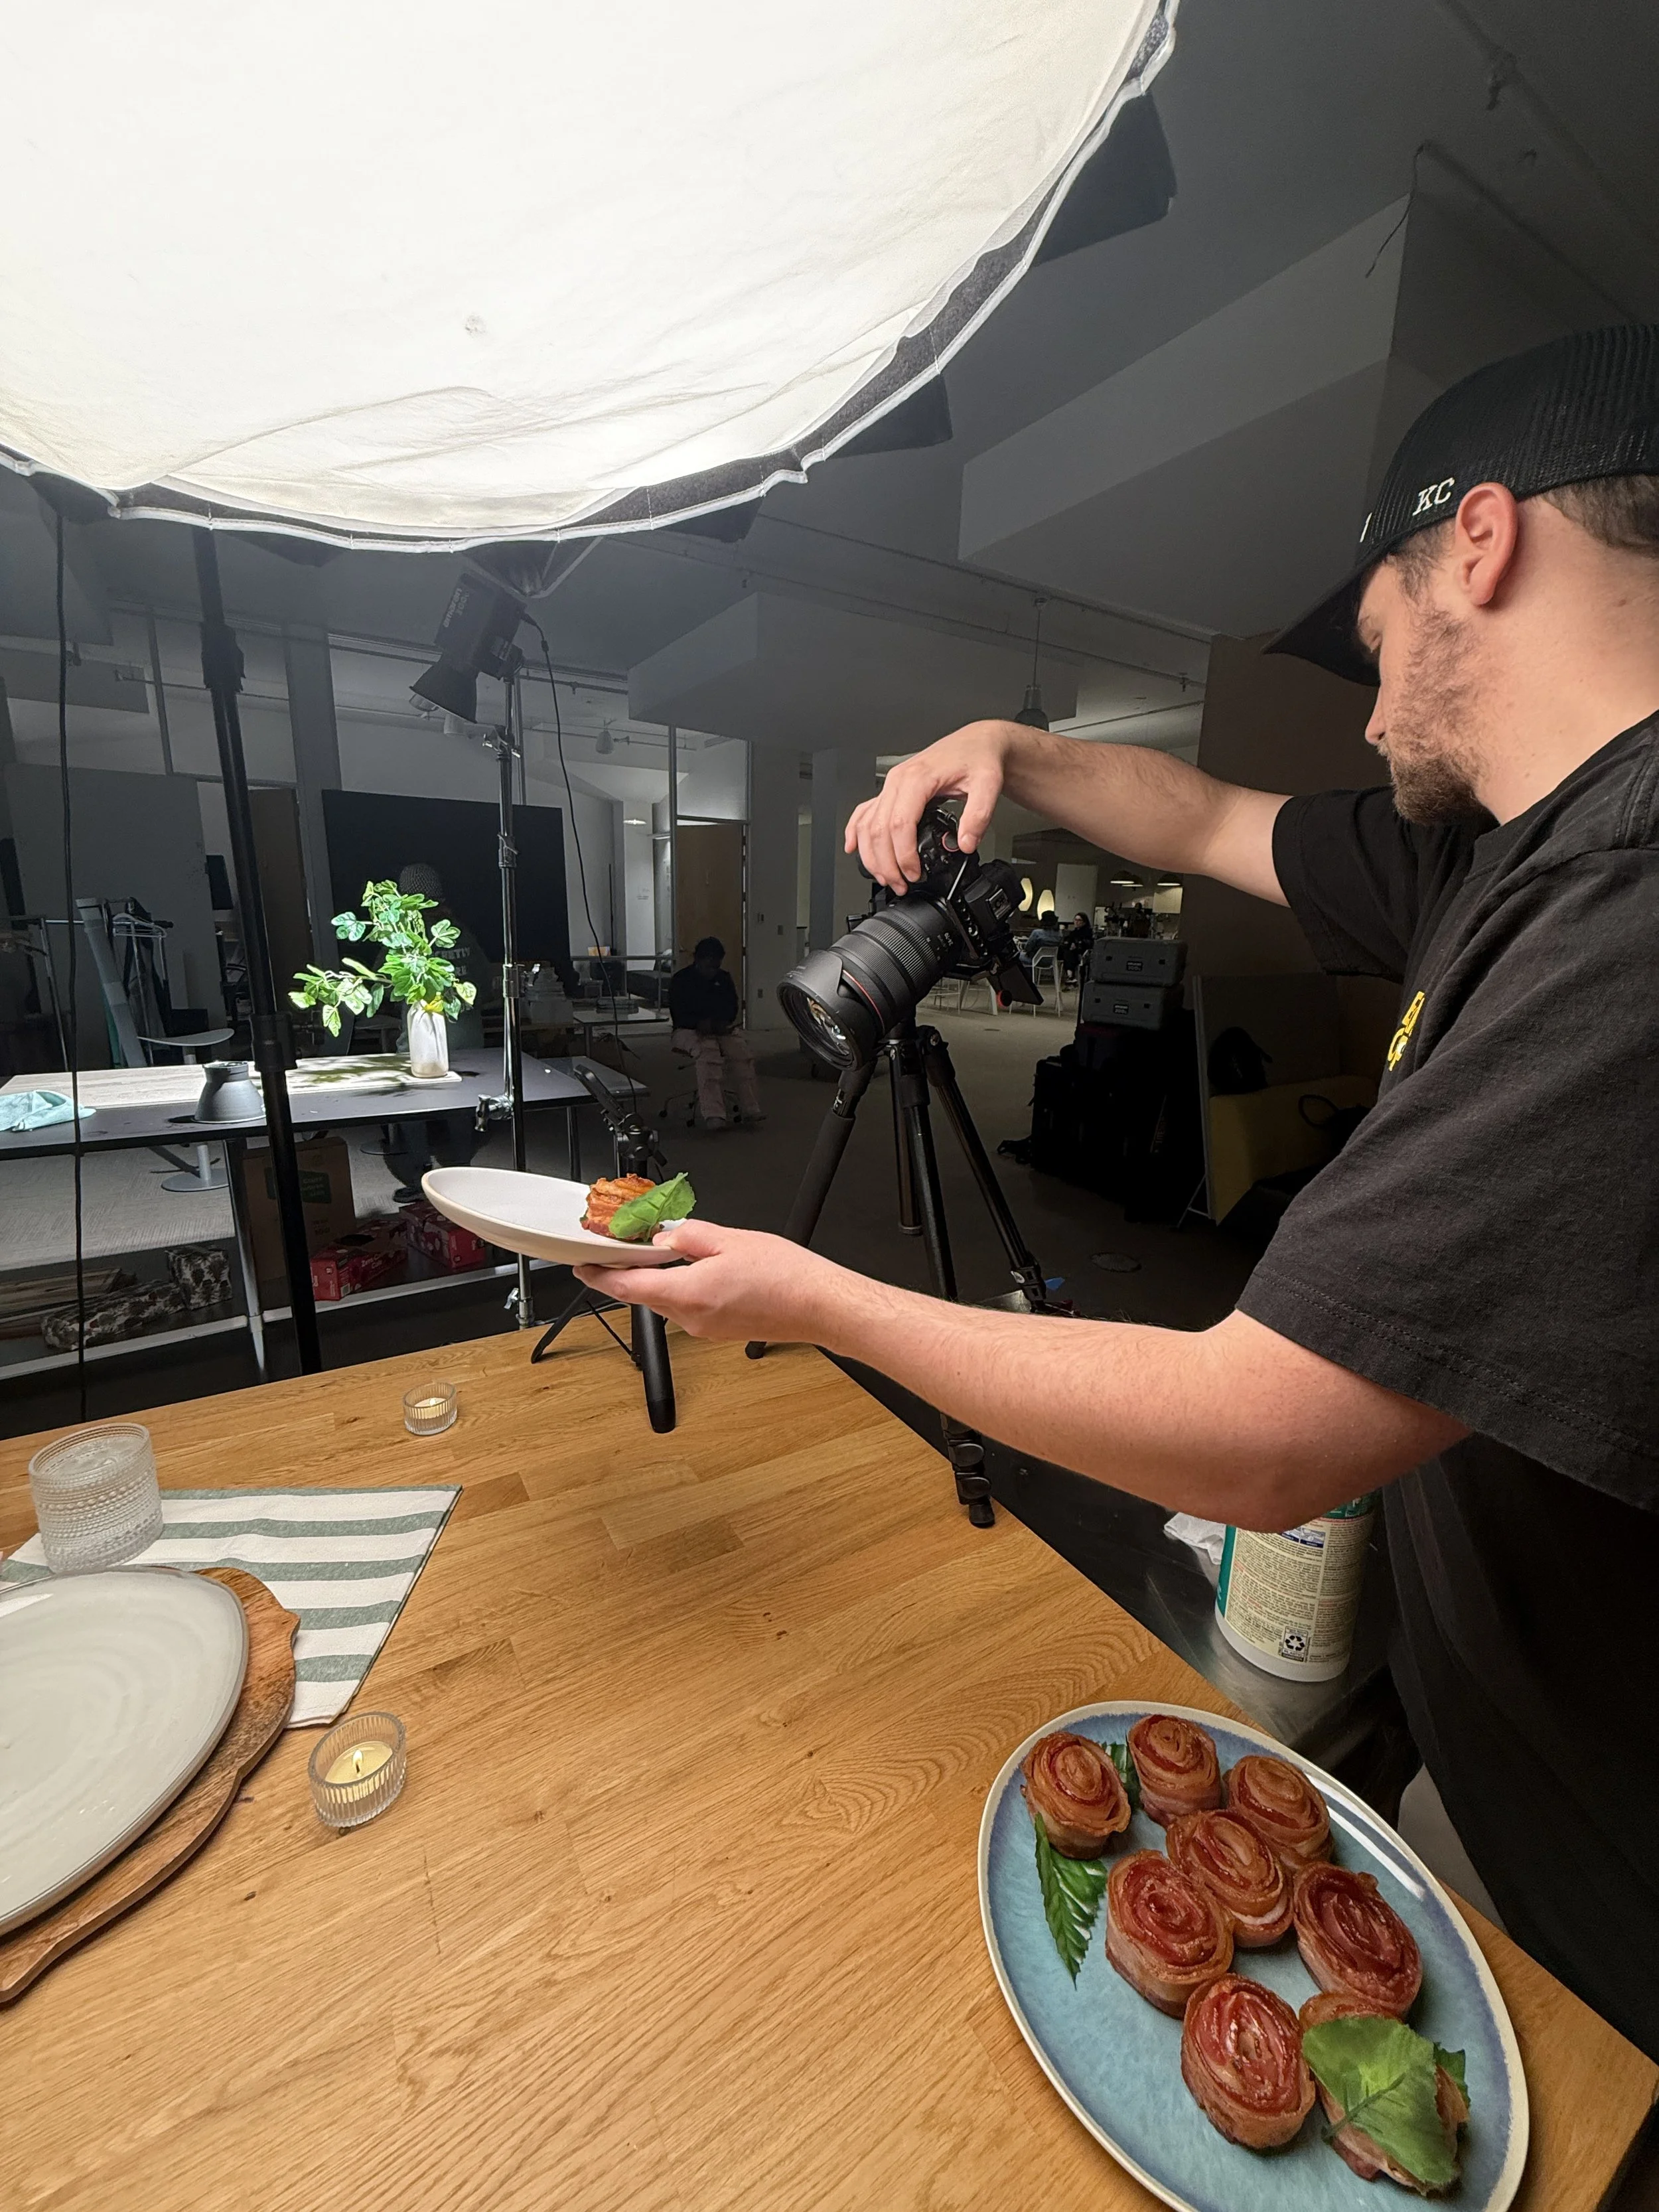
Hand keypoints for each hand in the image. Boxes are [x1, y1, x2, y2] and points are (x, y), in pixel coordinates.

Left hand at [574, 1217, 848, 1343]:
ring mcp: (706, 1329)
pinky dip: (685, 1288)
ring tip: (672, 1252)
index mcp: (689, 1294)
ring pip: (669, 1300)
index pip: (626, 1288)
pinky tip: (701, 1269)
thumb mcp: (729, 1239)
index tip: (582, 1265)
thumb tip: (664, 1238)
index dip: (598, 1276)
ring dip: (662, 1279)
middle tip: (627, 1245)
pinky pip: (690, 1307)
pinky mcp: (721, 1331)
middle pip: (646, 1294)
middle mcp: (693, 1319)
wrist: (820, 1305)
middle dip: (633, 1270)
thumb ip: (687, 1237)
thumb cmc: (786, 1276)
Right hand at [845, 719, 1018, 891]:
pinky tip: (853, 848)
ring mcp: (891, 785)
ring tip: (886, 877)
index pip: (899, 823)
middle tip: (900, 884)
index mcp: (918, 778)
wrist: (976, 742)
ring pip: (867, 824)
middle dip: (886, 863)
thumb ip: (978, 816)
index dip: (903, 854)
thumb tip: (966, 844)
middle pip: (878, 829)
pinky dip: (855, 831)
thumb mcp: (988, 785)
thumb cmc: (978, 758)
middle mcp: (898, 781)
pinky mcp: (891, 790)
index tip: (914, 873)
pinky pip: (864, 811)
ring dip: (871, 855)